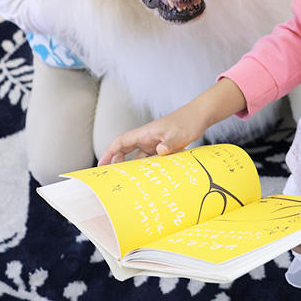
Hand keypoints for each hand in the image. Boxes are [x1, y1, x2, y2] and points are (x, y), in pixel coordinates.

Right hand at [98, 77, 247, 165]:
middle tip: (113, 180)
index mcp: (144, 133)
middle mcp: (146, 138)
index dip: (109, 153)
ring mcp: (154, 143)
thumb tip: (159, 153)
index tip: (101, 164)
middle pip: (125, 151)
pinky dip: (149, 168)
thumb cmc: (186, 122)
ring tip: (130, 184)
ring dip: (135, 169)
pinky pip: (151, 160)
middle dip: (117, 164)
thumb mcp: (177, 135)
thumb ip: (168, 144)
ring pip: (139, 158)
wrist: (199, 116)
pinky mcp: (163, 148)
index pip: (120, 142)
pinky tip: (151, 179)